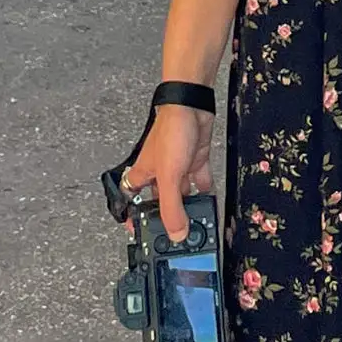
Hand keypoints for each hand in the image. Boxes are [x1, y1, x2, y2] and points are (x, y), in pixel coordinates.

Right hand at [122, 105, 214, 238]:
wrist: (192, 105)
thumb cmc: (171, 132)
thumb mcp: (169, 176)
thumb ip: (171, 207)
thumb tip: (176, 234)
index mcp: (143, 175)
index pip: (130, 200)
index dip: (132, 215)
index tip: (139, 232)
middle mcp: (158, 173)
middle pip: (158, 201)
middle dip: (168, 216)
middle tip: (177, 235)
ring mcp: (177, 167)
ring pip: (181, 194)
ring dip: (189, 207)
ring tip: (198, 225)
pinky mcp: (194, 160)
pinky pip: (199, 181)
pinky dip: (206, 192)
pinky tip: (211, 203)